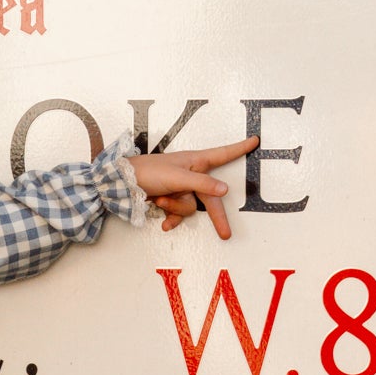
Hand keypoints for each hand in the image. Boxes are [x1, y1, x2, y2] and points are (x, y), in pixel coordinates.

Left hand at [130, 136, 259, 239]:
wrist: (121, 184)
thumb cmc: (147, 171)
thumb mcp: (178, 176)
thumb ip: (202, 183)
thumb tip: (224, 190)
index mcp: (196, 162)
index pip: (223, 155)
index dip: (239, 148)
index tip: (254, 140)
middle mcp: (191, 175)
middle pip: (210, 197)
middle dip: (216, 217)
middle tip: (225, 234)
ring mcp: (180, 188)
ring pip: (191, 207)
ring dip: (175, 207)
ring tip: (160, 199)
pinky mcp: (170, 199)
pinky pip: (179, 214)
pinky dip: (171, 218)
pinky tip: (164, 223)